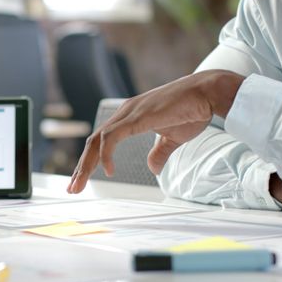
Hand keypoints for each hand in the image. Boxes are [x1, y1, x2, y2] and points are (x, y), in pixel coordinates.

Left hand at [67, 70, 244, 193]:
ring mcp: (128, 113)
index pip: (101, 142)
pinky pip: (112, 137)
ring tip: (80, 184)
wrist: (208, 93)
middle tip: (73, 188)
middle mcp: (123, 114)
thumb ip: (159, 153)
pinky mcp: (136, 116)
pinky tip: (108, 171)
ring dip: (87, 164)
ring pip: (97, 141)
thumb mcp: (172, 139)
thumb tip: (153, 169)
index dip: (90, 162)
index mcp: (128, 118)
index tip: (82, 180)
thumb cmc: (193, 111)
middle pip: (93, 143)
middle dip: (81, 167)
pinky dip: (106, 154)